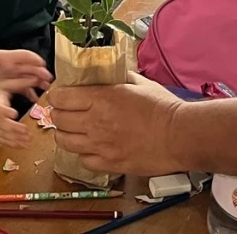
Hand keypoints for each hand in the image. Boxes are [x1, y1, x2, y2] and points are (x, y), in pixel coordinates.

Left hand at [0, 49, 52, 104]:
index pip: (25, 56)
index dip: (34, 59)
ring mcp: (14, 73)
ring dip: (38, 82)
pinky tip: (34, 98)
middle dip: (40, 73)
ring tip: (45, 89)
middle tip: (48, 80)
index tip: (42, 64)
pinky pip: (23, 86)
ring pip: (29, 77)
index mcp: (9, 58)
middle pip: (31, 68)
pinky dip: (29, 92)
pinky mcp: (11, 81)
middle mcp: (14, 65)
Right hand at [0, 79, 34, 148]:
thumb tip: (35, 79)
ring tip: (29, 140)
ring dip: (18, 139)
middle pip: (6, 126)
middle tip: (28, 132)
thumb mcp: (0, 86)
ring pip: (6, 136)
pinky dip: (13, 145)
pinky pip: (3, 141)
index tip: (14, 114)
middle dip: (16, 130)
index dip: (8, 112)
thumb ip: (18, 83)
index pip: (2, 111)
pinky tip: (23, 146)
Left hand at [51, 73, 185, 175]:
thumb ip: (119, 77)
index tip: (61, 95)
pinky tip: (92, 147)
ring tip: (74, 131)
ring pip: (64, 142)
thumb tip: (107, 72)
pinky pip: (83, 161)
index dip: (57, 96)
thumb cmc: (163, 107)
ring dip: (66, 134)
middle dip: (59, 114)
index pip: (60, 97)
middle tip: (66, 112)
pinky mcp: (109, 164)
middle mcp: (95, 123)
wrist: (179, 135)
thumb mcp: (139, 82)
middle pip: (58, 120)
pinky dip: (83, 154)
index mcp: (101, 98)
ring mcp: (100, 146)